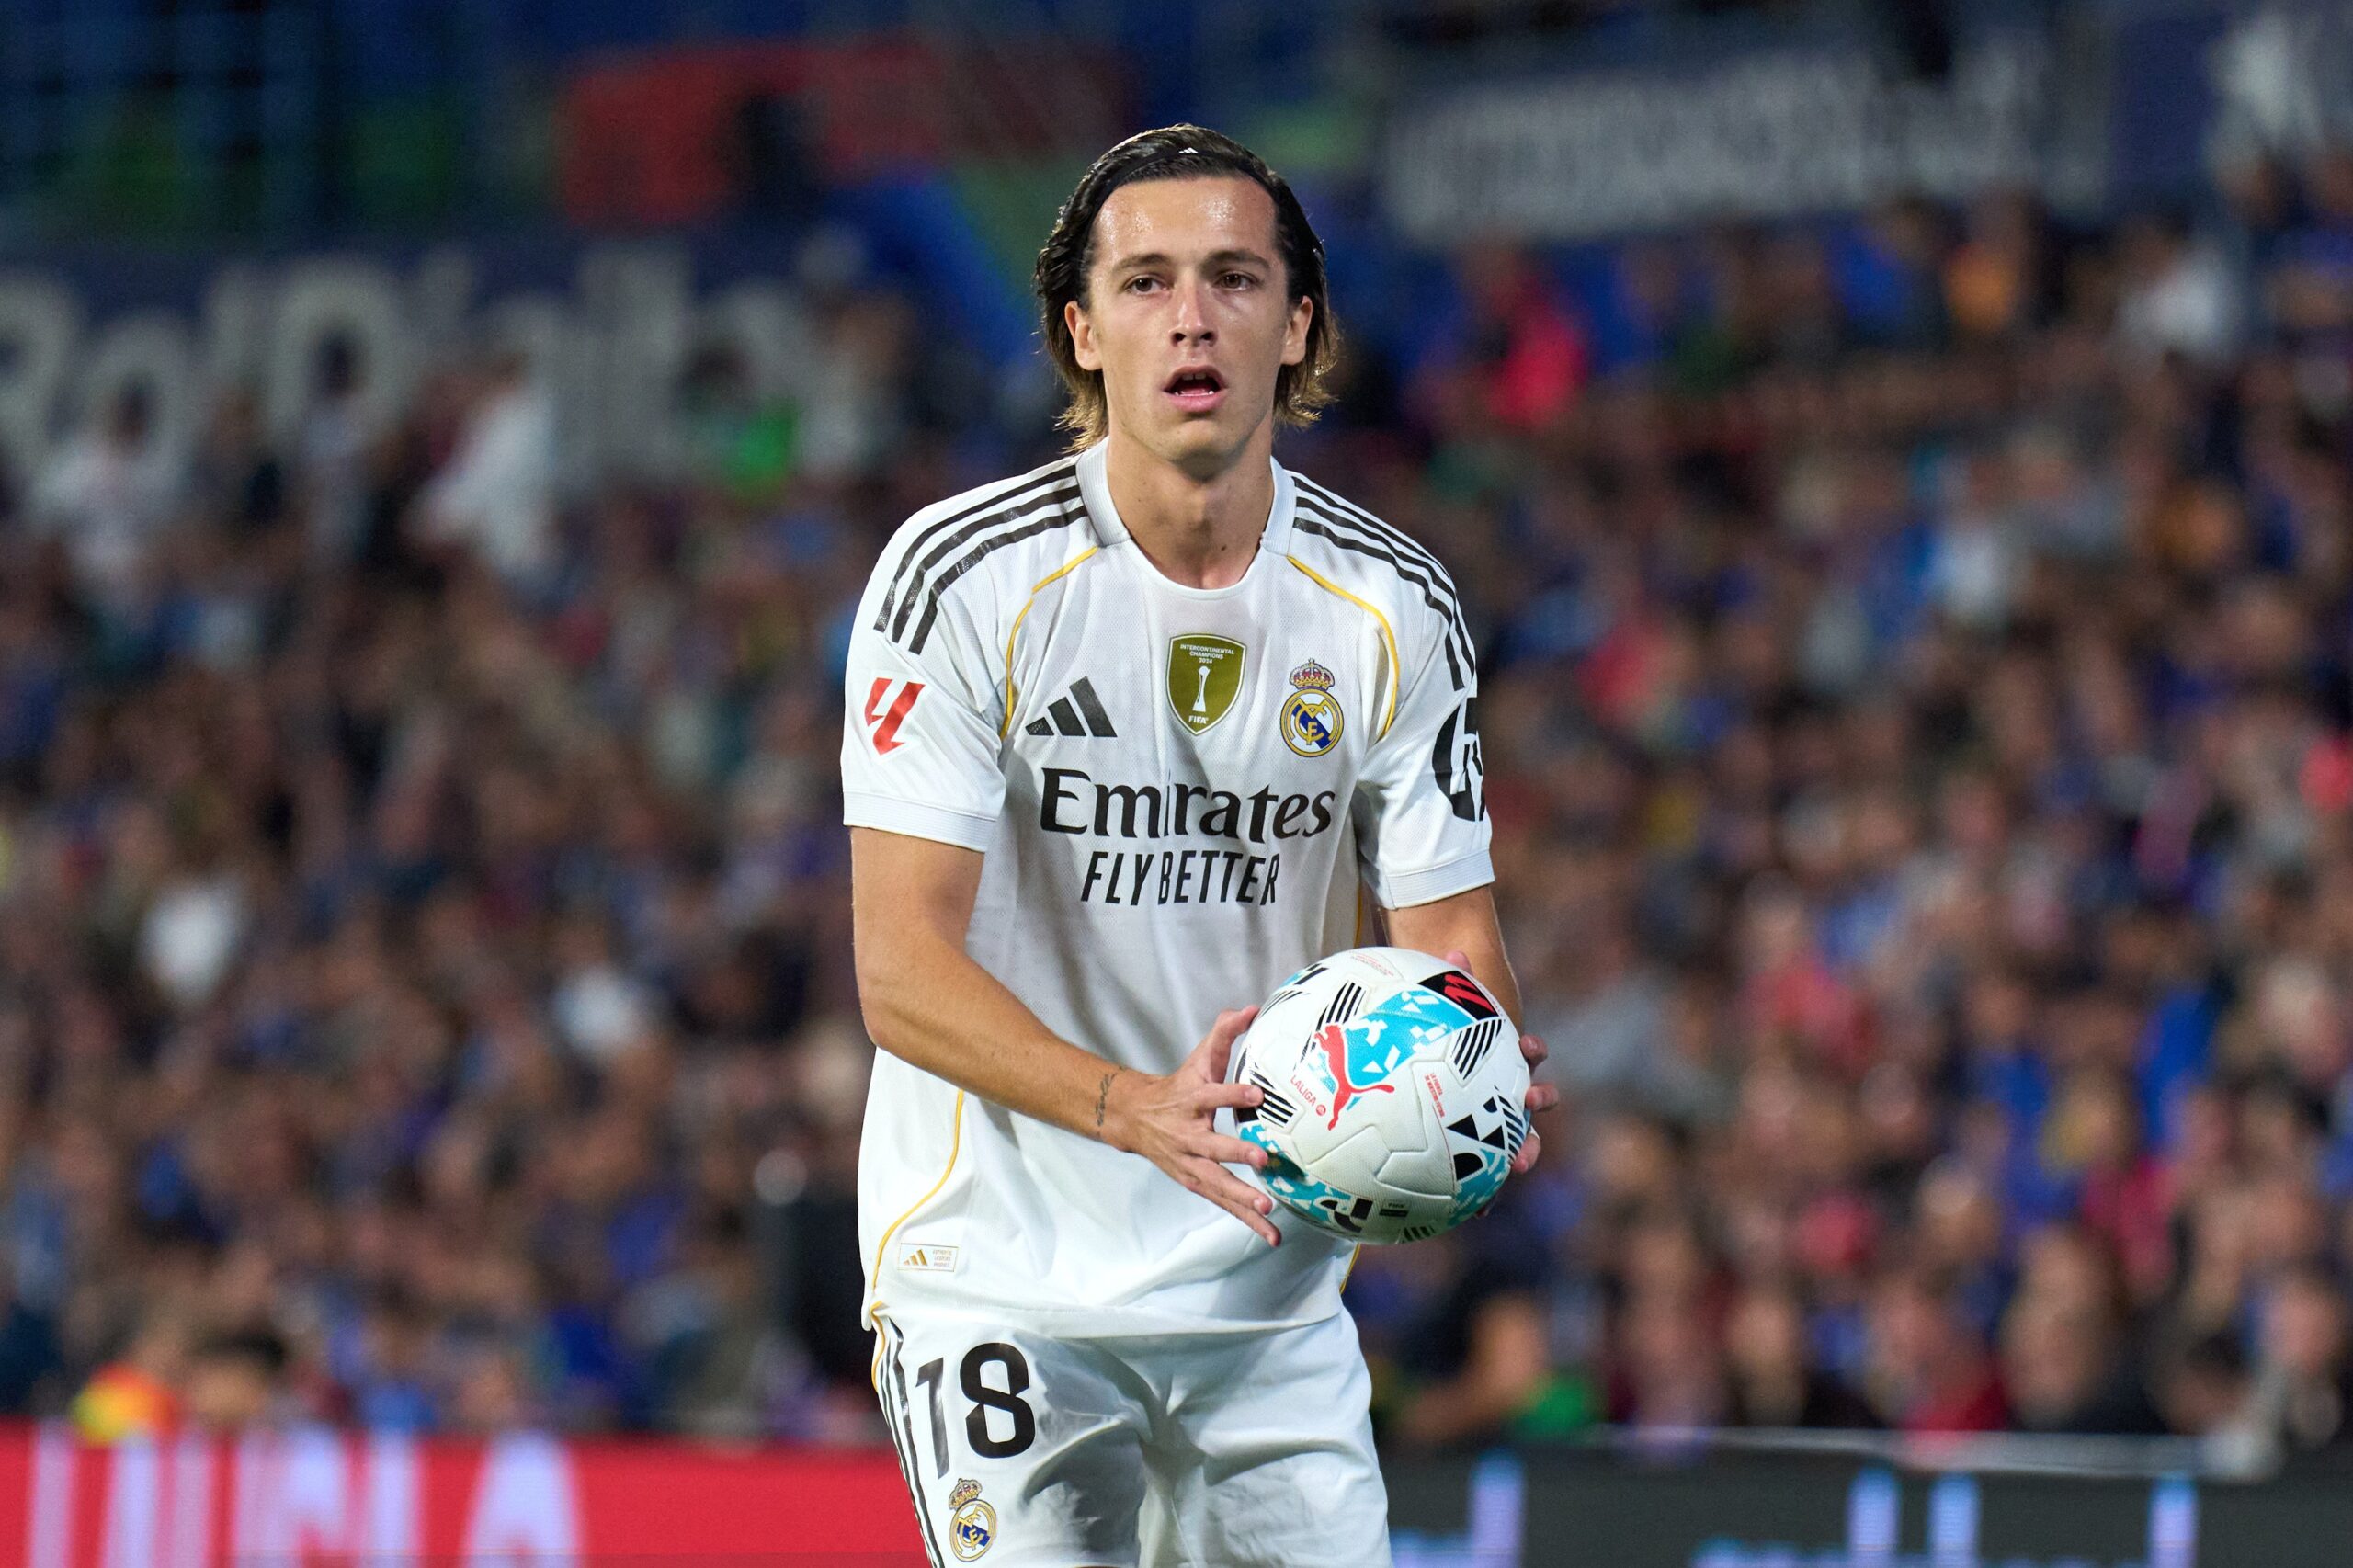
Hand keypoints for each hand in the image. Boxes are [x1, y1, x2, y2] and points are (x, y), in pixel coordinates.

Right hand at [1101, 1006, 1281, 1245]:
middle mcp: (1188, 1135)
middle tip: (1263, 1159)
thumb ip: (1223, 1033)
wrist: (1135, 1118)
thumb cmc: (1179, 1086)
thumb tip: (1251, 1009)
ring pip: (1217, 1184)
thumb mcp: (1199, 1058)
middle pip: (1212, 1147)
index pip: (1212, 1094)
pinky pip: (1224, 1203)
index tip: (1256, 1093)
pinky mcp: (1196, 1182)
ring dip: (1243, 1200)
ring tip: (1269, 1210)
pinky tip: (1272, 1235)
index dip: (1232, 1093)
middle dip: (1236, 1154)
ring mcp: (1190, 1163)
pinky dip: (1247, 1221)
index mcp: (1190, 1100)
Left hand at [1443, 949, 1558, 1174]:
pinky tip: (1471, 1210)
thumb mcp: (1452, 1005)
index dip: (1532, 1057)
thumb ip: (1456, 982)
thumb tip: (1454, 953)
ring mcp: (1496, 1117)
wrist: (1442, 1045)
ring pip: (1514, 1143)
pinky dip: (1478, 1189)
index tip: (1531, 1050)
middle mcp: (1508, 1091)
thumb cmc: (1447, 1025)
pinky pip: (1481, 1168)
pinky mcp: (1480, 1141)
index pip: (1527, 1057)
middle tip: (1527, 1129)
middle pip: (1529, 1108)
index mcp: (1505, 1060)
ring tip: (1511, 1172)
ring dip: (1518, 1159)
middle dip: (1534, 1122)